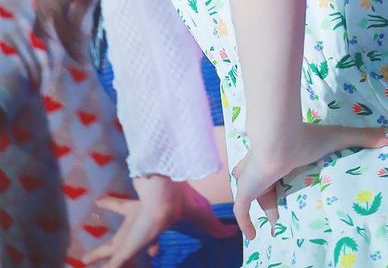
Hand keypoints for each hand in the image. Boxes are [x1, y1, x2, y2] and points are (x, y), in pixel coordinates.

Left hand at [82, 174, 237, 266]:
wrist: (164, 195)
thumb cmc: (183, 204)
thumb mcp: (204, 217)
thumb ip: (216, 228)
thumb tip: (235, 232)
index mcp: (152, 217)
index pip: (148, 227)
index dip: (151, 242)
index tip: (155, 250)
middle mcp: (136, 224)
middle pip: (121, 236)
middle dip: (110, 244)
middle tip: (96, 252)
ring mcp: (127, 236)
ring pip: (109, 249)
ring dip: (97, 254)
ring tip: (83, 259)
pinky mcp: (123, 249)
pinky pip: (111, 265)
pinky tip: (86, 267)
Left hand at [232, 122, 387, 238]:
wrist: (279, 139)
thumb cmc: (306, 137)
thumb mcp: (338, 138)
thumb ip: (363, 137)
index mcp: (284, 151)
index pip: (281, 162)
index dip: (284, 172)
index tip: (290, 181)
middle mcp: (265, 164)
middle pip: (264, 179)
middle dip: (270, 192)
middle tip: (280, 209)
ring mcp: (253, 178)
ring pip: (253, 193)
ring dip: (261, 206)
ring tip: (274, 223)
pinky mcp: (246, 190)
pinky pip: (242, 210)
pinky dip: (246, 224)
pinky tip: (253, 237)